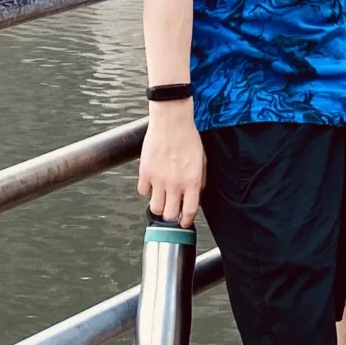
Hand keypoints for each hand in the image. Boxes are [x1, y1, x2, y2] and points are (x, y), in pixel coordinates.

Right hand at [138, 109, 205, 225]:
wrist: (171, 121)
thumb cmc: (188, 138)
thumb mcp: (202, 160)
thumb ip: (200, 181)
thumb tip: (196, 195)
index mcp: (192, 182)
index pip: (188, 212)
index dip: (185, 221)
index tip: (183, 222)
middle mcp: (175, 184)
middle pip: (169, 215)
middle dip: (171, 216)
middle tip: (171, 210)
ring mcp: (158, 180)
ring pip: (155, 208)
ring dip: (158, 206)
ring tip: (160, 199)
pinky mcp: (145, 172)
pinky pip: (142, 191)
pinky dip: (146, 190)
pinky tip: (152, 183)